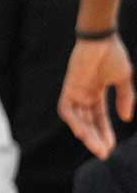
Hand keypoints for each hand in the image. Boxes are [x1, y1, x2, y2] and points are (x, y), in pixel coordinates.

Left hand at [59, 36, 133, 159]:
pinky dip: (73, 120)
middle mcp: (84, 96)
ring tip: (96, 146)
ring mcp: (75, 92)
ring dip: (86, 133)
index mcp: (96, 94)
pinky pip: (66, 108)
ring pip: (77, 119)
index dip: (105, 133)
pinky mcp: (68, 87)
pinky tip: (81, 131)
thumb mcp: (123, 80)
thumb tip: (126, 119)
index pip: (99, 119)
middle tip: (103, 153)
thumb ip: (125, 98)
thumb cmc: (113, 55)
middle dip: (95, 138)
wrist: (102, 39)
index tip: (110, 148)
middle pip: (88, 122)